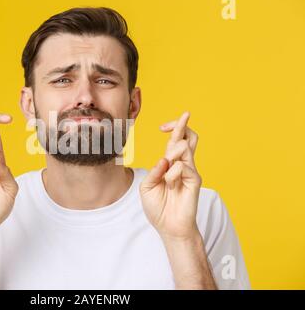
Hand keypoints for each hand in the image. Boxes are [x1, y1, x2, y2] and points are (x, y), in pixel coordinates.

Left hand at [140, 111, 201, 240]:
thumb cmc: (158, 208)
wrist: (168, 227)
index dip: (174, 129)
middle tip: (183, 115)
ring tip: (167, 170)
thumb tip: (165, 158)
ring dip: (172, 152)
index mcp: (171, 165)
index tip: (162, 126)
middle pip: (188, 138)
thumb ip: (154, 171)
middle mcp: (182, 165)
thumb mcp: (147, 187)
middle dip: (182, 125)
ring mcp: (190, 172)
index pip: (176, 141)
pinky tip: (171, 185)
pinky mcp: (194, 180)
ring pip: (185, 147)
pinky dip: (172, 173)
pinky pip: (182, 167)